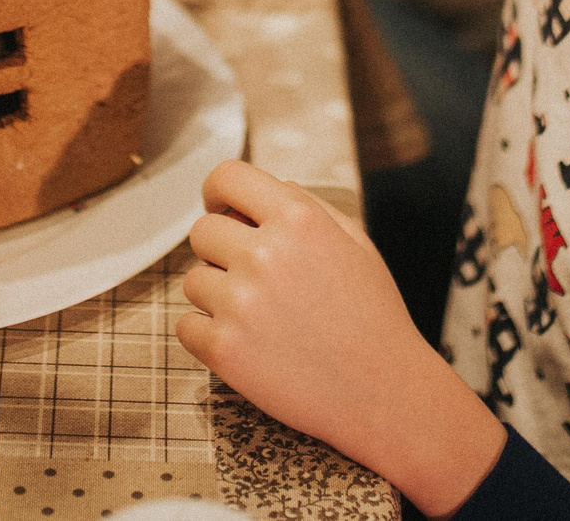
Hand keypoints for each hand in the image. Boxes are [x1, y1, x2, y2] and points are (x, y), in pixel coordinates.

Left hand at [178, 160, 504, 516]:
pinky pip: (186, 327)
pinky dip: (207, 336)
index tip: (222, 209)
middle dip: (221, 250)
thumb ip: (306, 207)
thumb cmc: (373, 316)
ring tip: (262, 318)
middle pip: (202, 231)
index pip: (227, 177)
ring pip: (193, 281)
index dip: (218, 192)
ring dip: (217, 296)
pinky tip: (246, 343)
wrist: (384, 392)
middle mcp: (264, 254)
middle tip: (252, 277)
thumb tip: (264, 189)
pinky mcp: (224, 349)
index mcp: (298, 220)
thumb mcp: (355, 243)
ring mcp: (240, 303)